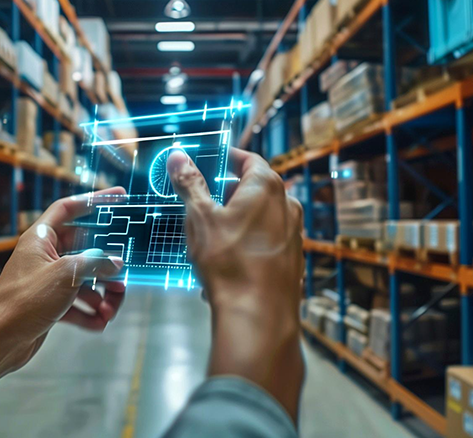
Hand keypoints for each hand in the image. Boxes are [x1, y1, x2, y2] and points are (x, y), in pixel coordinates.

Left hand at [0, 187, 128, 362]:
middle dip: (106, 265)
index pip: (69, 208)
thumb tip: (115, 263)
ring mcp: (47, 281)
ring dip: (101, 294)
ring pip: (83, 280)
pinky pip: (76, 303)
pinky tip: (99, 323)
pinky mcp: (49, 305)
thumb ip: (95, 264)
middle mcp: (44, 256)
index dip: (94, 200)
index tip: (119, 197)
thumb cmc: (26, 299)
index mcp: (41, 239)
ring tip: (111, 310)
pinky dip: (89, 312)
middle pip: (84, 250)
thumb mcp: (66, 275)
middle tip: (123, 275)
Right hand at [166, 147, 304, 421]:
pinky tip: (226, 265)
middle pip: (255, 189)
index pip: (248, 159)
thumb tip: (179, 156)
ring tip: (210, 237)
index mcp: (266, 187)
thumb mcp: (200, 218)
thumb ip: (190, 183)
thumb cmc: (229, 261)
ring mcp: (293, 235)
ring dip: (237, 221)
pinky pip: (265, 243)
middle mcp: (287, 206)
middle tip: (204, 201)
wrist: (258, 316)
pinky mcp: (292, 261)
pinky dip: (246, 245)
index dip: (228, 158)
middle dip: (229, 192)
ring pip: (260, 218)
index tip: (210, 161)